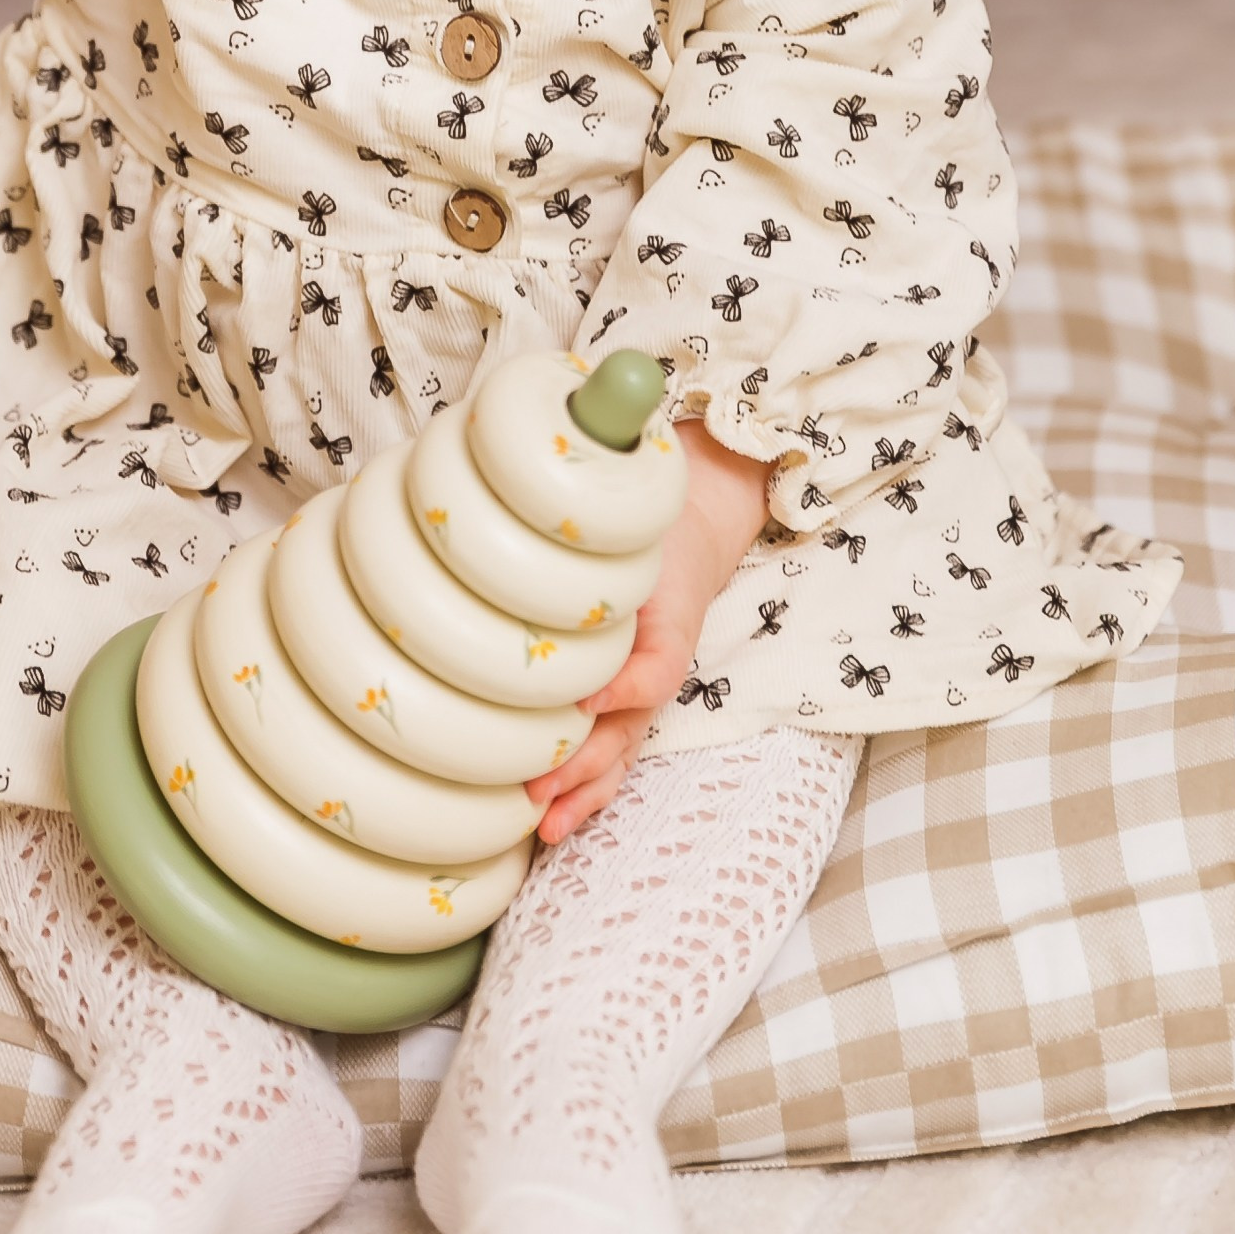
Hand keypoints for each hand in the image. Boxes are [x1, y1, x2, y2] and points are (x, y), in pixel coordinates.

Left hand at [521, 418, 769, 845]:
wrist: (699, 516)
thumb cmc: (650, 500)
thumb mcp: (637, 468)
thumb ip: (612, 435)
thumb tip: (599, 405)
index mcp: (665, 608)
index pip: (654, 663)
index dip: (621, 685)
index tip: (580, 699)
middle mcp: (656, 655)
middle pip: (630, 726)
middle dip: (584, 761)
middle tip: (535, 786)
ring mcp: (642, 683)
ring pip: (618, 754)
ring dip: (580, 791)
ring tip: (537, 826)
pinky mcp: (622, 698)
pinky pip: (607, 756)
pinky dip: (579, 792)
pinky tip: (541, 827)